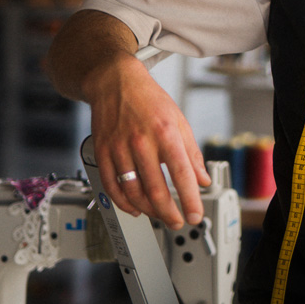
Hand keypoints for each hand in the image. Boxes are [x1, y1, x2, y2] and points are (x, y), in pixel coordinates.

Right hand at [87, 53, 210, 228]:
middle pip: (155, 189)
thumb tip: (202, 179)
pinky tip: (134, 208)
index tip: (195, 214)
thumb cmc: (149, 100)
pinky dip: (123, 202)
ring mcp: (119, 148)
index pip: (181, 174)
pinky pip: (111, 185)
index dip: (190, 199)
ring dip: (147, 210)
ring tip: (159, 215)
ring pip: (132, 191)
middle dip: (169, 212)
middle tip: (177, 221)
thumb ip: (192, 153)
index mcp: (165, 133)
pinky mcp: (103, 152)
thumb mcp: (179, 121)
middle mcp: (141, 142)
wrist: (114, 82)